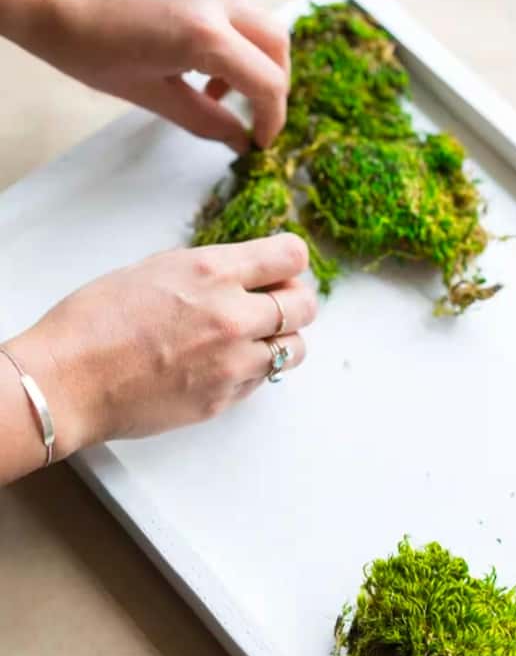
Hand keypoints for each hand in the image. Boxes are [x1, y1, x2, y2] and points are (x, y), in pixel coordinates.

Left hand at [2, 0, 288, 149]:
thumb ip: (205, 120)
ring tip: (211, 86)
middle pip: (277, 43)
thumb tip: (240, 141)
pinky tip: (195, 50)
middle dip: (273, 83)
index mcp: (203, 35)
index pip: (267, 81)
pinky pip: (230, 0)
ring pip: (255, 20)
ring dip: (249, 57)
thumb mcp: (151, 95)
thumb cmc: (88, 48)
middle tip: (253, 113)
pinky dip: (228, 32)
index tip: (261, 140)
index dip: (271, 117)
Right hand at [8, 235, 315, 461]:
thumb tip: (244, 274)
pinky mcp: (224, 399)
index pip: (290, 256)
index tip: (282, 269)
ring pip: (295, 349)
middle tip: (276, 305)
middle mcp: (232, 316)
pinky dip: (254, 369)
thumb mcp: (155, 268)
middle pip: (305, 305)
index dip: (289, 262)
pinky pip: (262, 380)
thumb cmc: (96, 320)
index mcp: (212, 272)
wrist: (69, 380)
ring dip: (283, 340)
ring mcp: (232, 362)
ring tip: (256, 339)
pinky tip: (225, 364)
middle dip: (295, 301)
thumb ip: (209, 270)